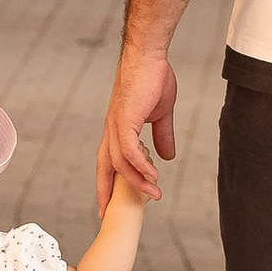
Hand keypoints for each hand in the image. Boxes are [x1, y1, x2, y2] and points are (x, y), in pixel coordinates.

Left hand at [98, 45, 175, 211]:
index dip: (108, 182)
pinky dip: (140, 164)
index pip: (108, 161)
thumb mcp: (161, 114)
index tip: (109, 203)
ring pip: (120, 162)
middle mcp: (112, 130)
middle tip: (106, 214)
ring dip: (137, 180)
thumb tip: (167, 157)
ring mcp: (116, 125)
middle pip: (104, 167)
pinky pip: (130, 150)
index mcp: (118, 129)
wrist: (150, 56)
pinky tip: (154, 174)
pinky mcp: (125, 119)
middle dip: (105, 191)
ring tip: (155, 194)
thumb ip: (162, 136)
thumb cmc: (154, 79)